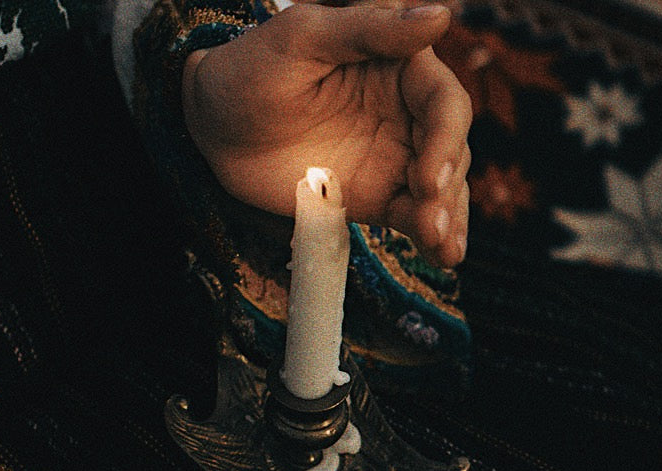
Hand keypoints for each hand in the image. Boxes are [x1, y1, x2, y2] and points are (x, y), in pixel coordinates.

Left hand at [182, 3, 470, 266]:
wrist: (212, 127)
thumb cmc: (252, 67)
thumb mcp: (304, 37)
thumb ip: (371, 29)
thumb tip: (441, 14)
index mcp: (399, 65)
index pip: (443, 102)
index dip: (445, 140)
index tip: (428, 178)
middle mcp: (406, 111)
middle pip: (449, 149)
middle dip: (447, 188)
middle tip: (430, 221)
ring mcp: (395, 156)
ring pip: (441, 187)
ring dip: (448, 217)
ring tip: (444, 249)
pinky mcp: (378, 195)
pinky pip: (414, 215)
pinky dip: (433, 236)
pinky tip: (443, 255)